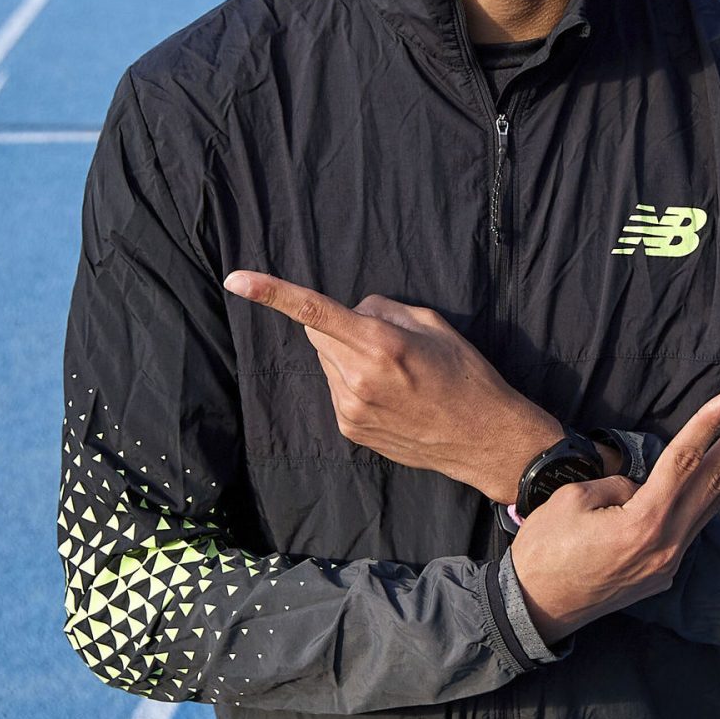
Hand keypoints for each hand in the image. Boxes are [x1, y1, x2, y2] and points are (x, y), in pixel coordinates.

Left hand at [222, 269, 560, 499]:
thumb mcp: (433, 325)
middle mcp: (357, 377)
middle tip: (386, 342)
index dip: (271, 293)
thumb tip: (353, 311)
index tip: (235, 280)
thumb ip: (384, 310)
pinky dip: (354, 384)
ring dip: (348, 358)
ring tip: (395, 376)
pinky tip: (391, 397)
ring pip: (328, 363)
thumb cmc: (466, 375)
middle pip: (320, 334)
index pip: (314, 312)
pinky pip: (336, 390)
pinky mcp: (350, 428)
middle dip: (342, 328)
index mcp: (380, 343)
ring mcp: (350, 407)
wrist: (483, 438)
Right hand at [507, 387, 719, 641]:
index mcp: (644, 522)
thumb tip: (643, 488)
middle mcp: (668, 545)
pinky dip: (712, 495)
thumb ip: (619, 487)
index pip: (686, 460)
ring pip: (712, 505)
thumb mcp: (573, 501)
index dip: (712, 424)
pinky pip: (693, 525)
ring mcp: (669, 563)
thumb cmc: (545, 550)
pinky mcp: (662, 573)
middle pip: (715, 482)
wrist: (534, 608)